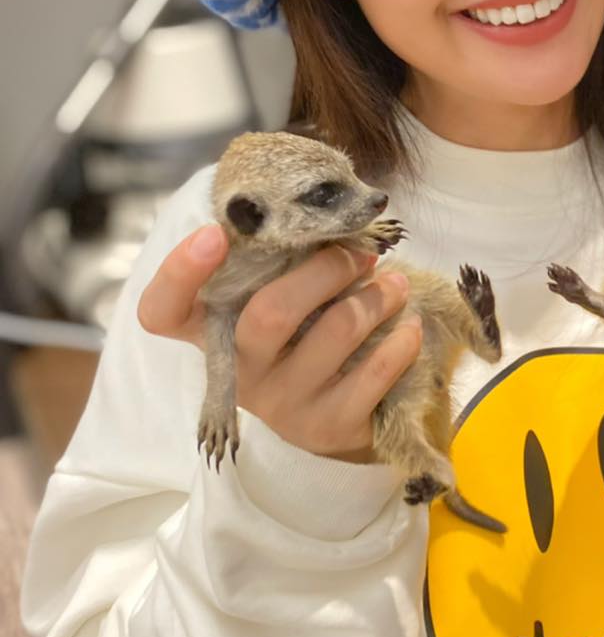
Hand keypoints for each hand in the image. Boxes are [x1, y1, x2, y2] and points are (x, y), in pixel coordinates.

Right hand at [137, 224, 421, 461]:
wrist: (331, 416)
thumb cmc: (302, 336)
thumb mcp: (277, 301)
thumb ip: (278, 264)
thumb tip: (323, 210)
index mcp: (211, 333)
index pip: (162, 311)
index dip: (179, 273)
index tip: (214, 234)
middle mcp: (241, 372)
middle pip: (271, 312)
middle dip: (327, 270)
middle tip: (362, 253)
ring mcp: (283, 404)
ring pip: (336, 331)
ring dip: (376, 297)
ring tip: (394, 283)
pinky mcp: (330, 425)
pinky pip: (376, 371)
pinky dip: (401, 339)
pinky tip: (408, 324)